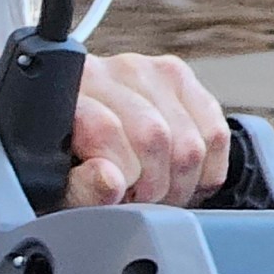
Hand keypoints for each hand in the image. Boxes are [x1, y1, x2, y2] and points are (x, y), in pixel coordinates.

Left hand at [68, 53, 231, 208]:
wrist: (76, 138)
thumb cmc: (65, 164)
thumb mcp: (57, 186)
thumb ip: (80, 187)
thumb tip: (111, 181)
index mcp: (73, 90)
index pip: (107, 131)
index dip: (120, 179)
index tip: (118, 200)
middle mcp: (113, 71)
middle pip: (155, 136)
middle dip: (152, 187)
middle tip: (138, 202)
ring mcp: (152, 70)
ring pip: (191, 141)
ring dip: (179, 184)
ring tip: (155, 192)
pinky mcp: (181, 79)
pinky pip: (216, 135)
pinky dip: (205, 172)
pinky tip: (179, 179)